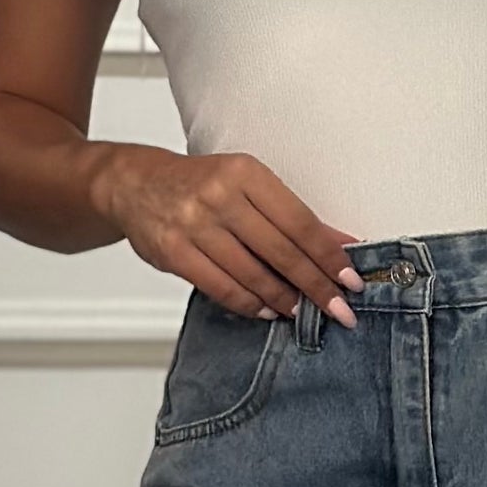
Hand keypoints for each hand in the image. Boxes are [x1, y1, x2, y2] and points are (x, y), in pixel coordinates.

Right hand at [100, 146, 361, 325]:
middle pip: (281, 251)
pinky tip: (267, 310)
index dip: (329, 255)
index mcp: (245, 172)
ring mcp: (193, 225)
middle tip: (340, 310)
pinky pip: (221, 288)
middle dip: (316, 286)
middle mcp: (219, 196)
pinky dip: (249, 304)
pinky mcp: (173, 252)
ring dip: (284, 300)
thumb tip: (339, 245)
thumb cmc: (200, 184)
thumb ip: (290, 215)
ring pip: (252, 274)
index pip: (299, 222)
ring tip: (304, 313)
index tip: (351, 280)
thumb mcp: (247, 184)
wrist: (135, 184)